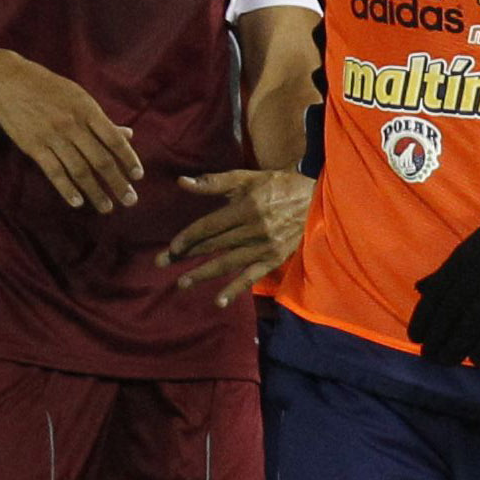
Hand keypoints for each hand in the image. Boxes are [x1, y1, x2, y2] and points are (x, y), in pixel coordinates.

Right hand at [0, 50, 142, 210]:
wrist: (9, 82)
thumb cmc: (48, 88)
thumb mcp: (79, 97)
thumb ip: (102, 119)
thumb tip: (129, 134)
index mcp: (87, 110)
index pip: (114, 140)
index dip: (128, 159)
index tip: (138, 176)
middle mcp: (73, 125)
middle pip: (100, 160)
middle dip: (117, 183)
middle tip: (130, 200)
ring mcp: (53, 137)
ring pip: (79, 171)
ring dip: (95, 192)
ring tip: (107, 207)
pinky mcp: (34, 147)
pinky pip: (54, 173)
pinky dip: (67, 189)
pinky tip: (78, 202)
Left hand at [161, 169, 312, 306]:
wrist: (317, 201)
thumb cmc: (280, 186)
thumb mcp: (248, 178)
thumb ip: (215, 182)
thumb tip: (182, 182)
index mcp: (246, 207)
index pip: (209, 226)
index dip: (188, 236)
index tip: (172, 247)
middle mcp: (254, 229)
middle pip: (214, 245)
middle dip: (186, 255)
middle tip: (162, 264)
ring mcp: (264, 246)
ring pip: (228, 262)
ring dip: (203, 273)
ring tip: (182, 283)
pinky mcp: (274, 259)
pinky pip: (251, 276)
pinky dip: (235, 289)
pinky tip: (219, 301)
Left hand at [407, 207, 479, 367]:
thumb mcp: (471, 248)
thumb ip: (447, 271)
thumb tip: (420, 289)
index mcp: (463, 259)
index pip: (436, 293)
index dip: (423, 318)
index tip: (415, 337)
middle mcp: (478, 272)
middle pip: (452, 310)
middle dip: (438, 336)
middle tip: (429, 356)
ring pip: (474, 320)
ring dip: (457, 344)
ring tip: (447, 361)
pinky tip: (475, 360)